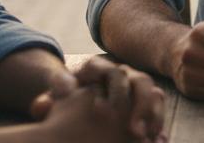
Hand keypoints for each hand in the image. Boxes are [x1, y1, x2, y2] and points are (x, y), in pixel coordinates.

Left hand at [30, 58, 167, 139]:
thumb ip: (52, 97)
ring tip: (148, 139)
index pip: (113, 72)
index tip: (103, 112)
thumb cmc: (65, 97)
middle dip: (141, 106)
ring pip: (155, 95)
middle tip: (134, 132)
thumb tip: (45, 100)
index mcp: (101, 68)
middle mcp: (124, 73)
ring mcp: (136, 86)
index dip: (113, 91)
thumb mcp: (56, 96)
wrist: (76, 100)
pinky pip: (157, 110)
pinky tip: (156, 141)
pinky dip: (157, 125)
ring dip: (154, 117)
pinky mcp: (144, 102)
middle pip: (142, 82)